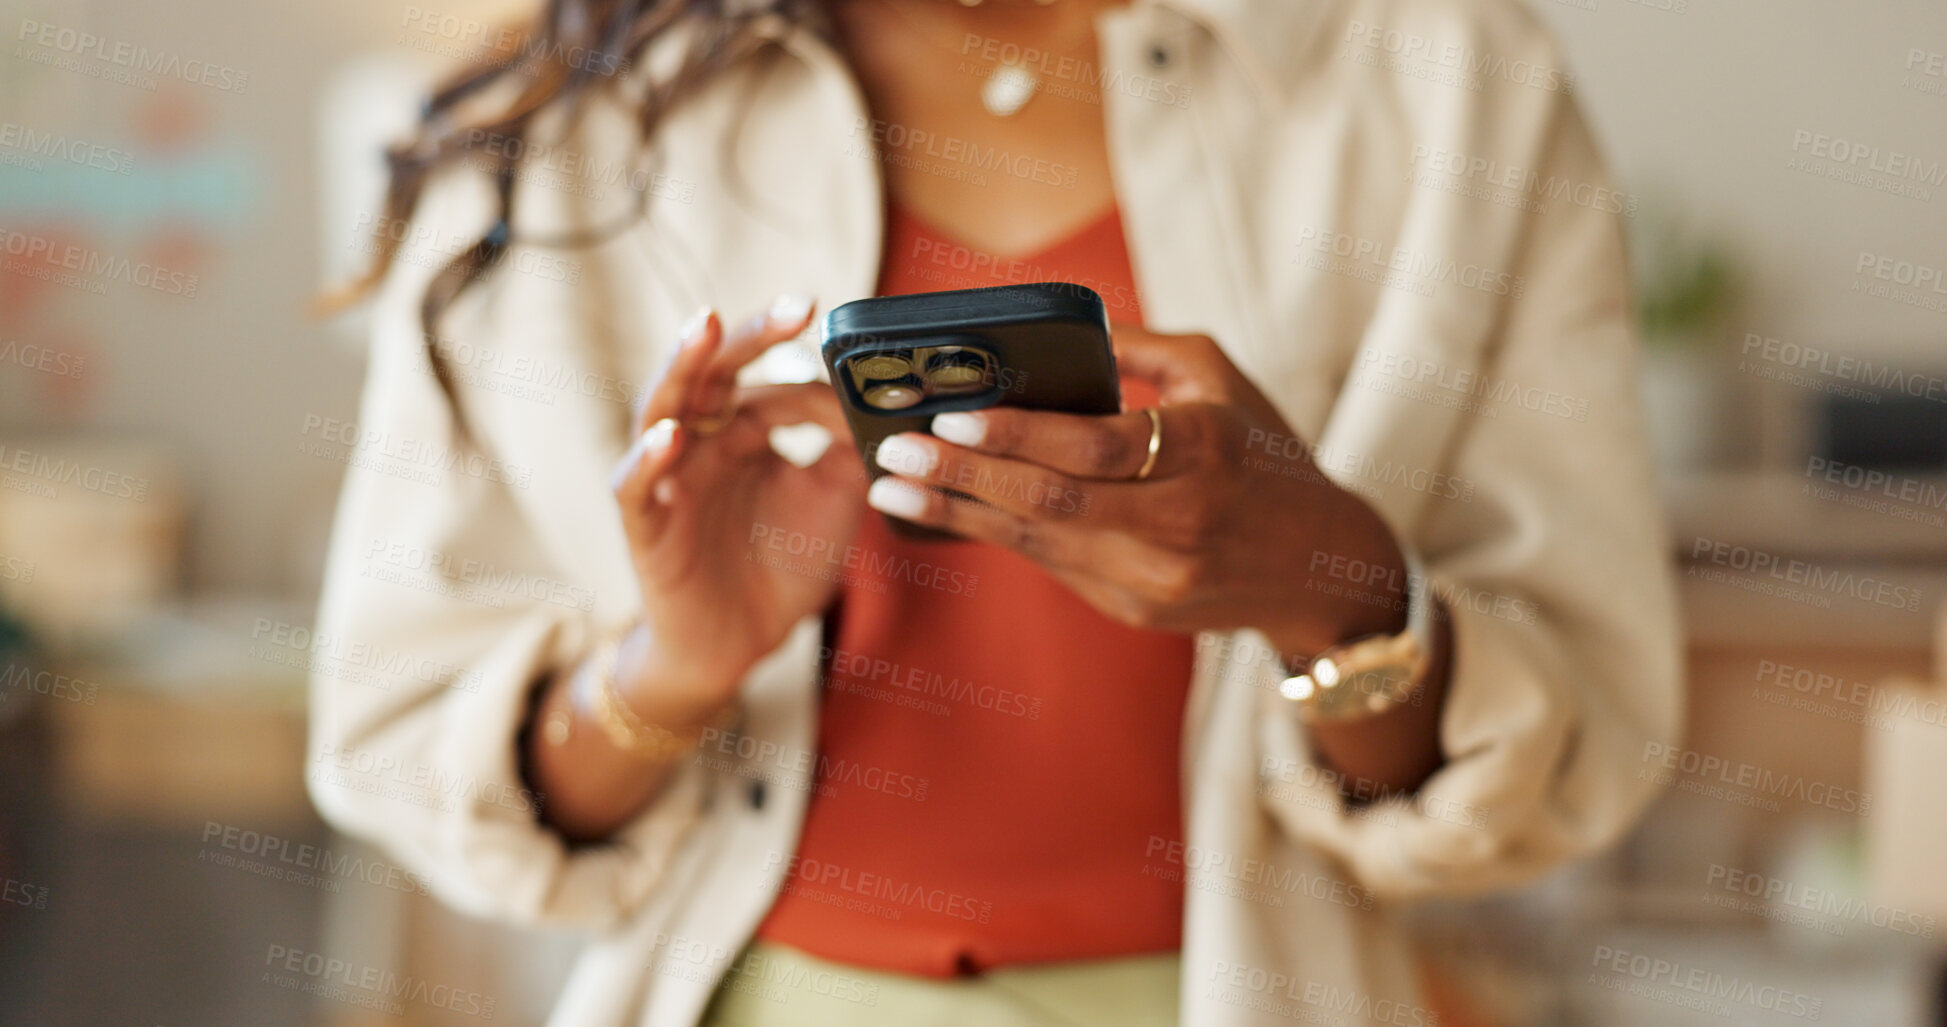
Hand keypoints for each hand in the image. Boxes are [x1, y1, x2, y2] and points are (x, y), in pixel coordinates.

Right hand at [610, 297, 864, 710]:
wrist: (742, 643)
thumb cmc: (781, 566)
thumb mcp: (834, 498)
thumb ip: (850, 444)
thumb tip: (879, 393)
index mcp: (742, 431)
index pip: (766, 377)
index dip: (798, 355)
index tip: (832, 325)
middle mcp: (700, 442)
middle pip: (713, 372)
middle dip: (748, 336)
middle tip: (794, 306)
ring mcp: (666, 478)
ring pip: (660, 407)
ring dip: (681, 366)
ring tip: (705, 327)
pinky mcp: (643, 523)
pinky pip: (634, 484)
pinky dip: (648, 457)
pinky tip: (670, 435)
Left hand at [863, 326, 1409, 656]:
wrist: (1317, 566)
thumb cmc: (1265, 454)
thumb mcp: (1222, 380)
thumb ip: (1145, 348)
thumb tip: (1060, 325)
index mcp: (1206, 453)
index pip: (1097, 447)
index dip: (1020, 435)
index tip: (954, 416)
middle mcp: (1179, 523)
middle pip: (1053, 503)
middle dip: (964, 478)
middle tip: (898, 453)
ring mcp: (1154, 577)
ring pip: (1039, 543)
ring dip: (957, 515)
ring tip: (893, 489)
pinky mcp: (1133, 608)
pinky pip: (1052, 565)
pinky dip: (996, 534)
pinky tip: (946, 511)